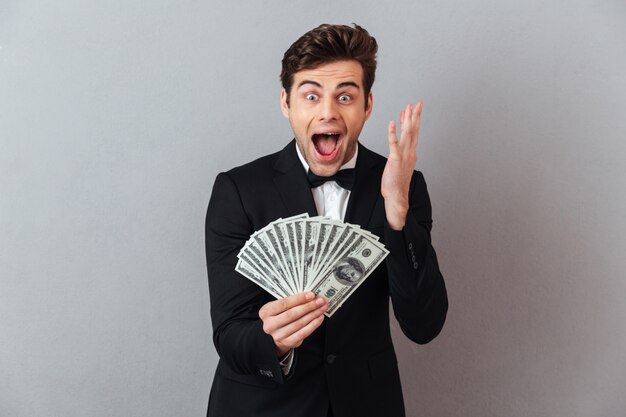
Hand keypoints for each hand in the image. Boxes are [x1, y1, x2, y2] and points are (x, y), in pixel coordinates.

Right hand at [258, 292, 326, 356]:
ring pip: (299, 323)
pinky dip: (313, 325)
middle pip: (292, 314)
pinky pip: (303, 333)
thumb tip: (309, 296)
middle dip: (309, 306)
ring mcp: (278, 335)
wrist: (274, 336)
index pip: (284, 304)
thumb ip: (290, 302)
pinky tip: (319, 318)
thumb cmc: (278, 316)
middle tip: (320, 301)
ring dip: (313, 314)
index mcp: (266, 312)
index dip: (299, 299)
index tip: (311, 295)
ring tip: (322, 308)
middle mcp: (270, 325)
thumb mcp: (278, 307)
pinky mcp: (288, 342)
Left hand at [381, 101, 422, 229]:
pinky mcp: (395, 159)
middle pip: (414, 130)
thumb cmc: (397, 182)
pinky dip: (393, 133)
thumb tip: (400, 149)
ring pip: (407, 134)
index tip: (412, 109)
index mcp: (411, 153)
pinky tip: (392, 123)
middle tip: (417, 103)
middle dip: (415, 115)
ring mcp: (404, 155)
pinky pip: (394, 144)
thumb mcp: (401, 165)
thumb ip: (402, 155)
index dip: (413, 120)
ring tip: (408, 108)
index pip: (414, 133)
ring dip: (407, 120)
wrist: (397, 195)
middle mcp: (410, 152)